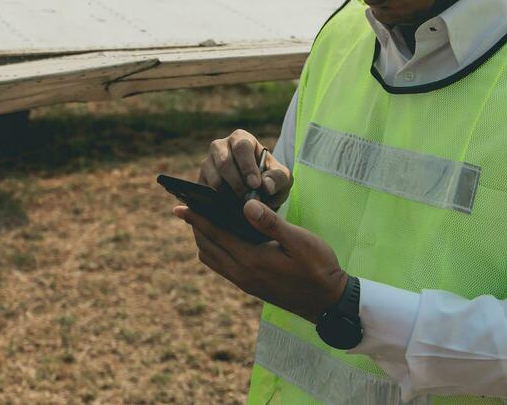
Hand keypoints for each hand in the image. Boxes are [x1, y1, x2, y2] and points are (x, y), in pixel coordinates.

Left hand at [174, 198, 347, 322]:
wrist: (328, 303)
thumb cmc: (318, 268)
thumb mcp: (299, 241)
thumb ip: (271, 223)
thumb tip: (245, 204)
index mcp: (251, 259)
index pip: (215, 234)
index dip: (196, 219)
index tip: (179, 206)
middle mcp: (242, 273)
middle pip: (207, 247)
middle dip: (196, 228)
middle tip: (187, 209)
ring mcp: (246, 282)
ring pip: (212, 259)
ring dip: (204, 240)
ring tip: (202, 221)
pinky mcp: (251, 287)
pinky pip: (223, 267)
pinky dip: (216, 251)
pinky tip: (224, 239)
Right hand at [200, 129, 293, 208]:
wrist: (258, 195)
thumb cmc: (270, 180)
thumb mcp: (282, 179)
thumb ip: (278, 179)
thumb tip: (265, 185)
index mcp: (242, 139)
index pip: (241, 147)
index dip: (247, 166)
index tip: (255, 184)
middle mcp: (221, 147)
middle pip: (224, 162)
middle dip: (238, 183)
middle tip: (248, 199)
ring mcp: (208, 164)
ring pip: (214, 179)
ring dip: (229, 195)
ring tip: (242, 205)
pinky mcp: (201, 182)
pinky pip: (206, 193)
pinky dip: (219, 202)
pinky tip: (231, 208)